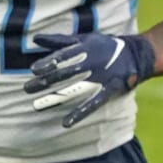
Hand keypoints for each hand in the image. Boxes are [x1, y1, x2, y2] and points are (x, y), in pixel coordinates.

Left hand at [24, 32, 154, 127]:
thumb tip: (35, 38)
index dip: (49, 62)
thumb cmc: (103, 47)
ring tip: (36, 106)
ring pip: (74, 89)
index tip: (33, 70)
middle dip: (46, 81)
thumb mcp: (83, 40)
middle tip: (27, 89)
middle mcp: (91, 62)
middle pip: (65, 73)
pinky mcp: (110, 88)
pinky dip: (79, 113)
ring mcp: (101, 76)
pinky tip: (65, 123)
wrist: (135, 55)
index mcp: (85, 48)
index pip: (64, 56)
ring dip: (55, 98)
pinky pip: (93, 102)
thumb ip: (59, 41)